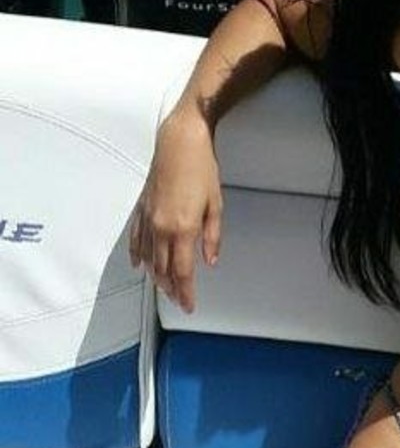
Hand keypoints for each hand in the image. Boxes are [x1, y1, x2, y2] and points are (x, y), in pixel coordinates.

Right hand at [128, 109, 222, 312]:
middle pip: (164, 269)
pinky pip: (136, 240)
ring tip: (165, 289)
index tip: (189, 305)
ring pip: (149, 258)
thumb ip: (212, 236)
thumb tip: (210, 260)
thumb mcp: (215, 204)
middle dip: (172, 289)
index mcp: (183, 228)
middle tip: (179, 301)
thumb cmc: (201, 168)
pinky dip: (139, 256)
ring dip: (157, 277)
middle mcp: (162, 228)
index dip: (185, 292)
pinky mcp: (141, 210)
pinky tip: (140, 265)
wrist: (179, 143)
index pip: (183, 271)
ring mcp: (148, 219)